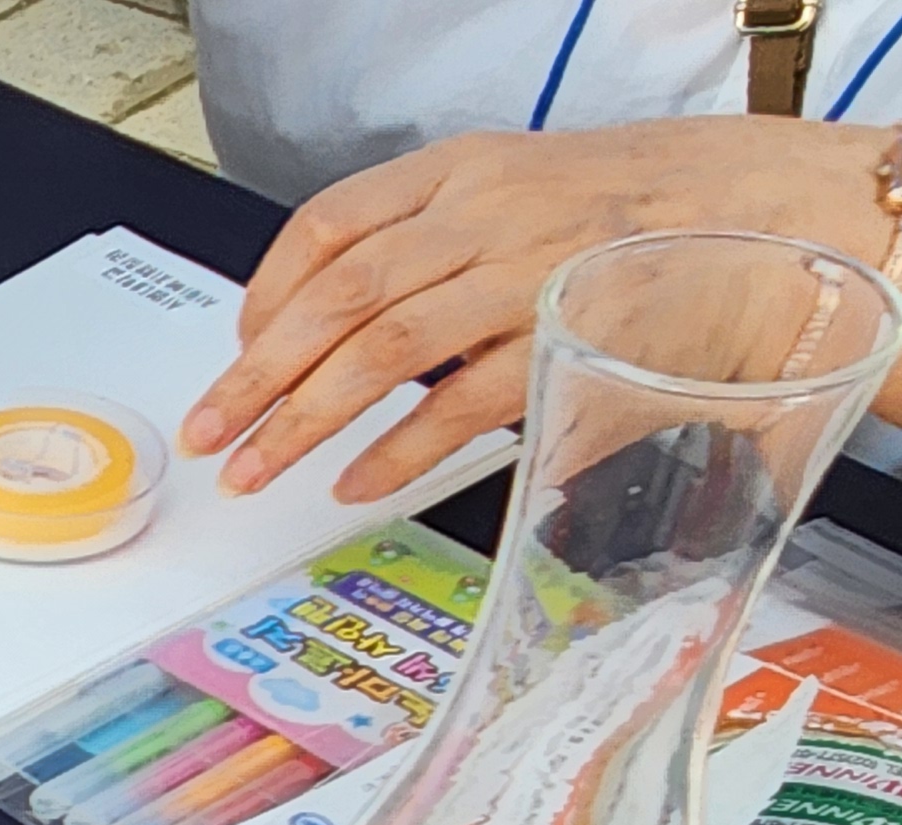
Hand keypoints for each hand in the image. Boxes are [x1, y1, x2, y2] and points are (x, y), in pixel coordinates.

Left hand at [182, 119, 900, 501]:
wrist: (785, 216)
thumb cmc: (658, 218)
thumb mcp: (537, 197)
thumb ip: (447, 256)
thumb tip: (360, 347)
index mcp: (467, 171)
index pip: (329, 223)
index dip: (267, 290)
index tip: (238, 345)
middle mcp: (486, 213)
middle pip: (336, 296)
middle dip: (257, 372)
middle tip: (211, 429)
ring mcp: (526, 274)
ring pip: (379, 350)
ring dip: (302, 419)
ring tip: (257, 468)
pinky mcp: (570, 339)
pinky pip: (459, 403)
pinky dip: (398, 450)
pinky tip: (358, 480)